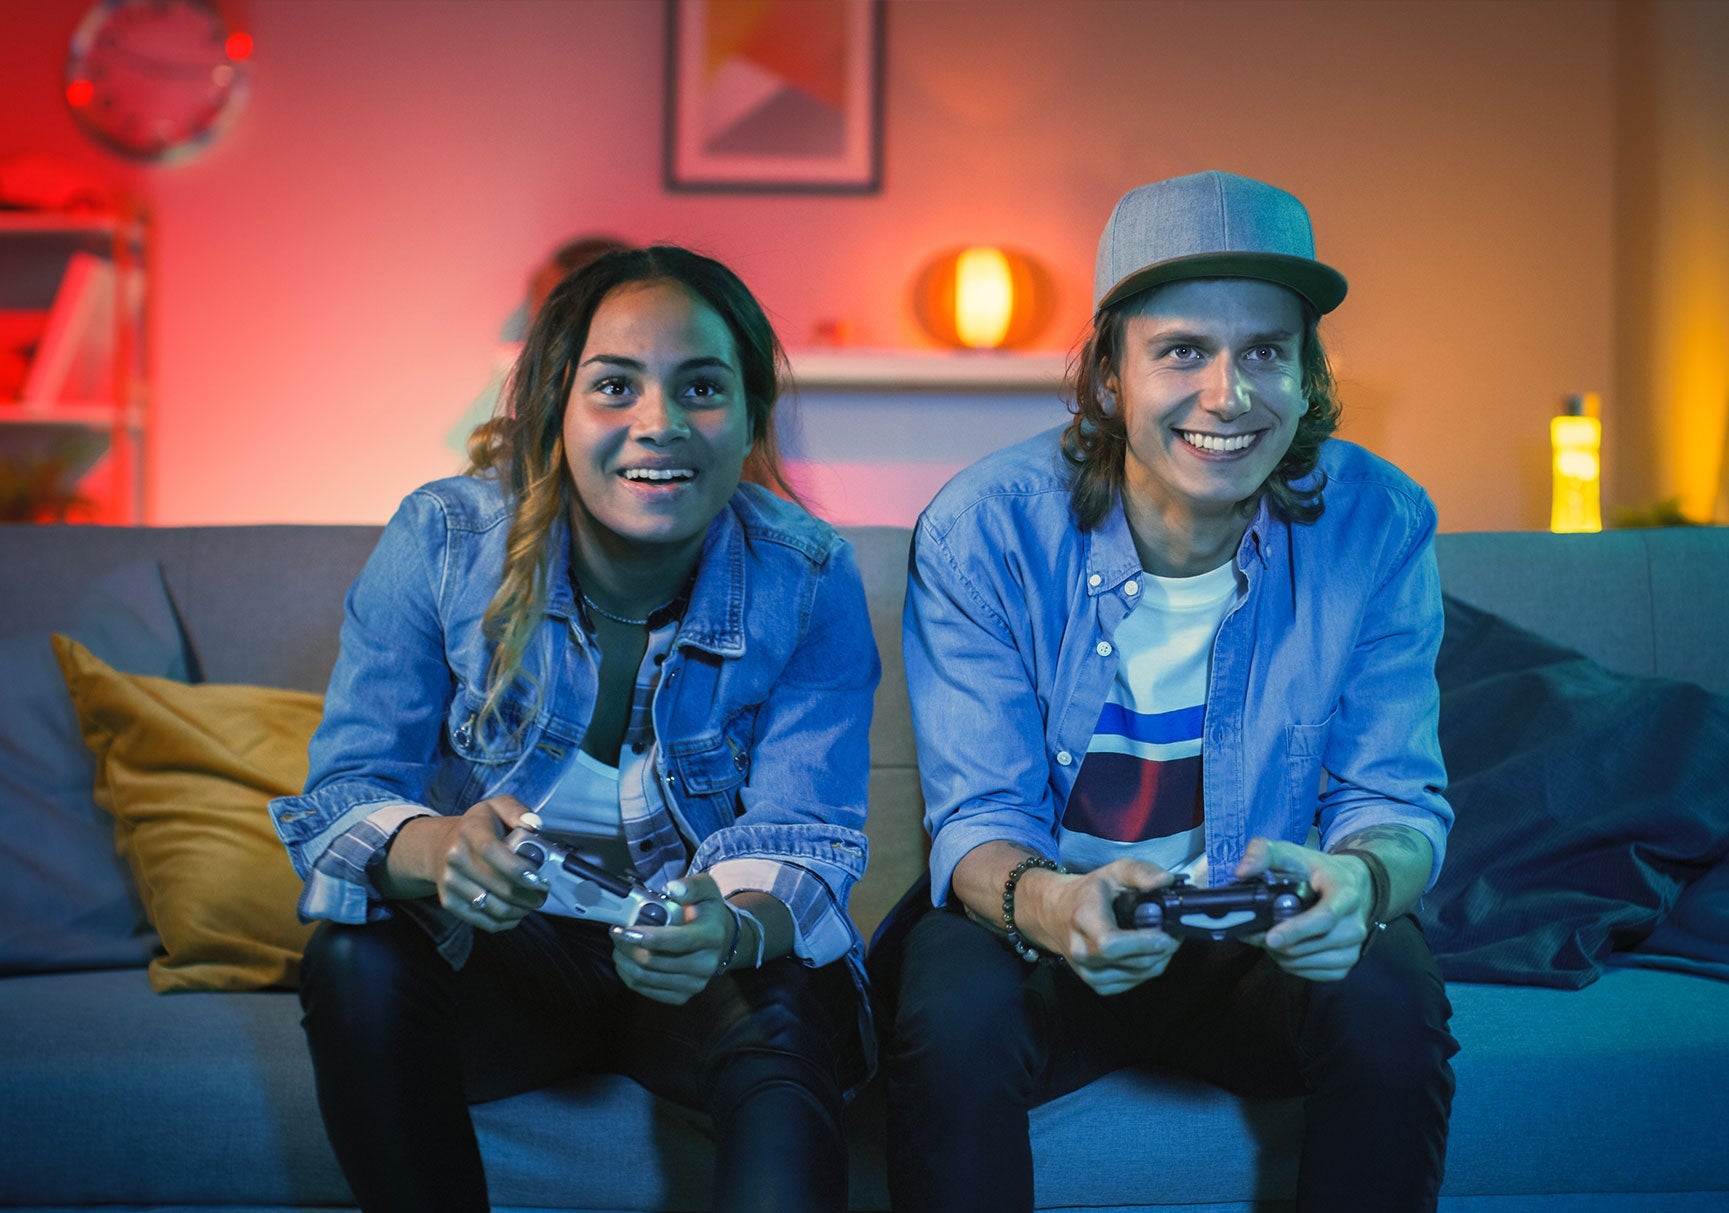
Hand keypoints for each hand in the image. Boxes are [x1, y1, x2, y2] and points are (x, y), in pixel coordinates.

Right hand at [383, 796, 546, 932]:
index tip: (540, 878)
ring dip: (522, 909)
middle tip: (544, 892)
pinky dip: (508, 921)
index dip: (518, 869)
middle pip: (499, 886)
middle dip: (530, 894)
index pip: (492, 852)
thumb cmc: (480, 827)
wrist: (442, 846)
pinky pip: (485, 922)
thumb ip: (518, 812)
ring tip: (534, 901)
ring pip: (495, 908)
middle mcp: (455, 857)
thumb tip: (535, 826)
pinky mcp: (450, 903)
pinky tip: (518, 911)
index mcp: (470, 830)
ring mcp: (450, 883)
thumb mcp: (498, 807)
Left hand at [609, 872, 739, 1005]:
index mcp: (712, 936)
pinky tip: (626, 960)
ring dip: (624, 960)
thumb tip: (673, 889)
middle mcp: (706, 965)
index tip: (624, 929)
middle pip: (654, 961)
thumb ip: (691, 886)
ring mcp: (694, 984)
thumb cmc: (706, 911)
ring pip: (645, 977)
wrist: (720, 940)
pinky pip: (645, 990)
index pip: (677, 940)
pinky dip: (628, 975)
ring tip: (619, 944)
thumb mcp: (705, 889)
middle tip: (616, 932)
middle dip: (627, 946)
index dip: (647, 936)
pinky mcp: (682, 996)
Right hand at [1020, 858, 1180, 995]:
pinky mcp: (1096, 985)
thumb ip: (1140, 872)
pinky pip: (1133, 983)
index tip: (1166, 935)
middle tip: (1175, 933)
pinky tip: (1148, 952)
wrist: (1054, 914)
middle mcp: (1081, 951)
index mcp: (1082, 920)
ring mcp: (1087, 973)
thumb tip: (1166, 881)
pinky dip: (1148, 969)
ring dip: (1159, 960)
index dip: (1143, 943)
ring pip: (1138, 976)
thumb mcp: (1113, 872)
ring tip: (1163, 941)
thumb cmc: (1088, 892)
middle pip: (1132, 963)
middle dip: (1162, 950)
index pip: (1111, 944)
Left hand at [1235, 838, 1371, 981]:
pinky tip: (1284, 950)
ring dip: (1282, 955)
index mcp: (1346, 894)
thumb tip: (1242, 872)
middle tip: (1255, 933)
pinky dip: (1292, 966)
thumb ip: (1264, 853)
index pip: (1324, 918)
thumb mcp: (1291, 853)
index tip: (1270, 937)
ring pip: (1308, 962)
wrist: (1352, 886)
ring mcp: (1353, 947)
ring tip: (1269, 939)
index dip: (1296, 930)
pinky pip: (1313, 974)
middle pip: (1311, 945)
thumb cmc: (1316, 870)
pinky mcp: (1347, 964)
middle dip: (1278, 944)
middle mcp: (1355, 924)